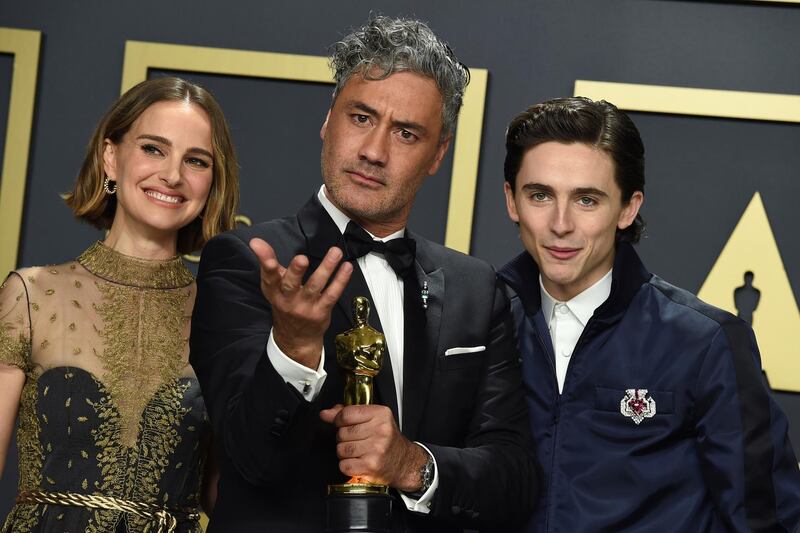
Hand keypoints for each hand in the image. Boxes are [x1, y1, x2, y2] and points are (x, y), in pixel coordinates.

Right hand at [249, 238, 352, 368]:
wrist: (296, 338)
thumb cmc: (285, 304)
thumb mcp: (274, 286)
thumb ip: (268, 262)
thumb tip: (256, 241)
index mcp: (274, 292)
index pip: (269, 278)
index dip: (265, 265)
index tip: (265, 254)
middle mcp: (288, 300)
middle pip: (291, 285)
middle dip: (295, 271)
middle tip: (301, 258)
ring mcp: (306, 307)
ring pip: (316, 286)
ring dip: (326, 268)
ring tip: (335, 252)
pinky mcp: (321, 311)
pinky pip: (332, 294)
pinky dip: (340, 280)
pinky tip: (346, 267)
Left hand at [320, 404, 427, 491]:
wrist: (404, 462)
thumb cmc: (388, 440)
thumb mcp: (373, 419)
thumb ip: (348, 413)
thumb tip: (325, 414)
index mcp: (380, 414)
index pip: (346, 414)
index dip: (338, 420)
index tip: (341, 423)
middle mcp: (380, 431)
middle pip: (342, 432)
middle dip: (343, 438)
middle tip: (356, 440)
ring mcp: (375, 449)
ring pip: (341, 449)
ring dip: (345, 452)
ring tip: (357, 451)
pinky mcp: (370, 466)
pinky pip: (344, 465)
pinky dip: (347, 465)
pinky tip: (358, 461)